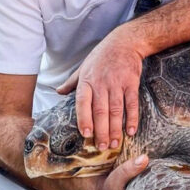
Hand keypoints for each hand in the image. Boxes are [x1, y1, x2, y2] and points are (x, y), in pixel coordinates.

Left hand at [57, 28, 141, 151]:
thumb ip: (71, 82)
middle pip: (101, 111)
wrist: (125, 42)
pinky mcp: (131, 83)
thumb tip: (58, 92)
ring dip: (115, 129)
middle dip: (101, 131)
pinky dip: (132, 118)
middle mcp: (101, 84)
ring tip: (114, 144)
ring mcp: (117, 84)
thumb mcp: (83, 67)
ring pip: (116, 111)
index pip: (83, 103)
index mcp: (87, 81)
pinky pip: (132, 104)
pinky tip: (131, 131)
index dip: (84, 119)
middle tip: (101, 147)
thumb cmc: (101, 56)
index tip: (86, 134)